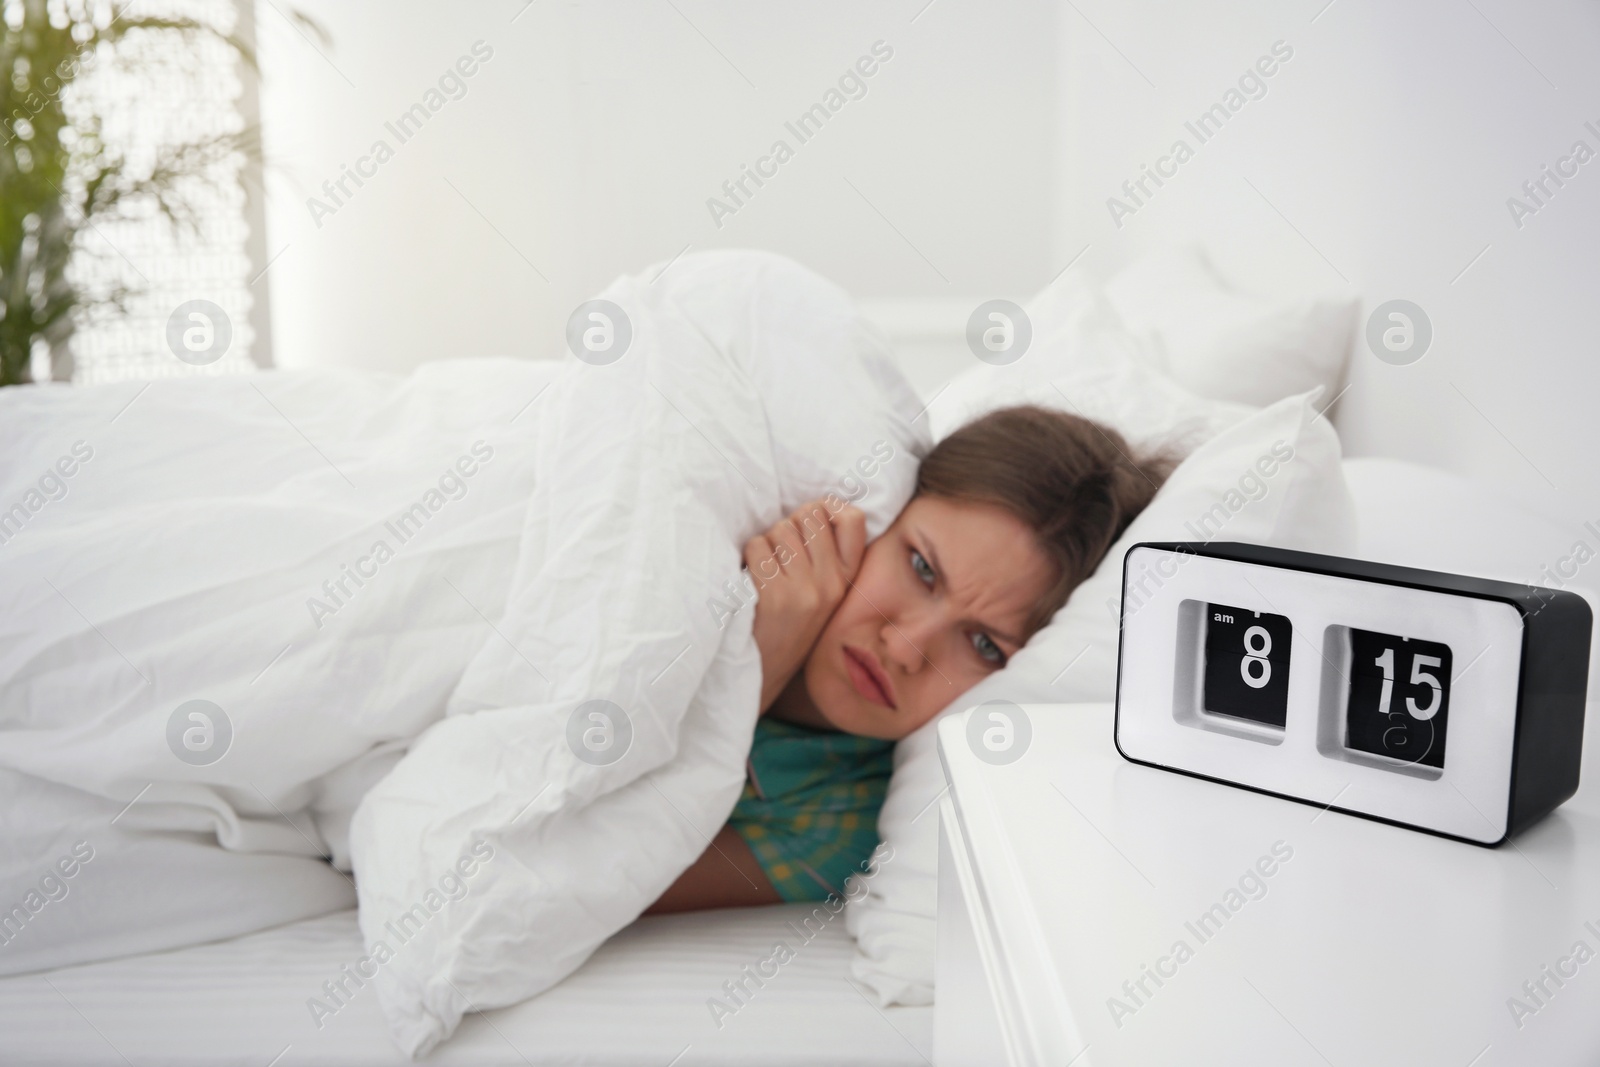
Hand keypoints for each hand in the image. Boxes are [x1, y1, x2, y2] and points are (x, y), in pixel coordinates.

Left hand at [744, 500, 866, 711]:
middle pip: (808, 516)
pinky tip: (752, 580)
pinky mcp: (777, 596)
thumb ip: (826, 552)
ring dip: (765, 544)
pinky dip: (748, 558)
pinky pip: (757, 547)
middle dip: (788, 525)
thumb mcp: (823, 590)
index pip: (853, 518)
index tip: (810, 521)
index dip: (827, 508)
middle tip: (780, 553)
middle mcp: (832, 583)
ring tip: (766, 570)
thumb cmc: (789, 621)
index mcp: (847, 578)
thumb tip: (816, 504)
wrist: (765, 670)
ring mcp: (806, 590)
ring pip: (780, 530)